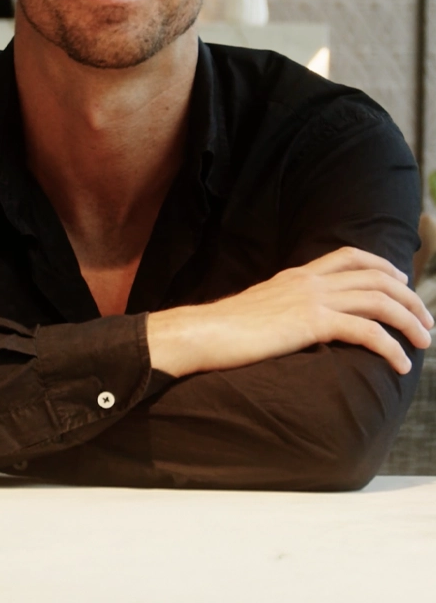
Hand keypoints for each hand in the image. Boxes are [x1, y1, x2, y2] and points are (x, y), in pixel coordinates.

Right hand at [147, 247, 433, 376]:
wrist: (205, 332)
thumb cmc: (226, 328)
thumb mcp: (262, 306)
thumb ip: (286, 304)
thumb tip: (298, 319)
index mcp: (298, 274)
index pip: (350, 256)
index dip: (383, 265)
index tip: (401, 282)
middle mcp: (309, 280)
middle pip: (375, 276)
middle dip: (408, 297)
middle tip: (425, 320)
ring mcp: (311, 299)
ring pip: (378, 300)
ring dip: (408, 320)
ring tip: (423, 341)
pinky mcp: (312, 323)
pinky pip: (366, 331)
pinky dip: (390, 347)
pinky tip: (401, 363)